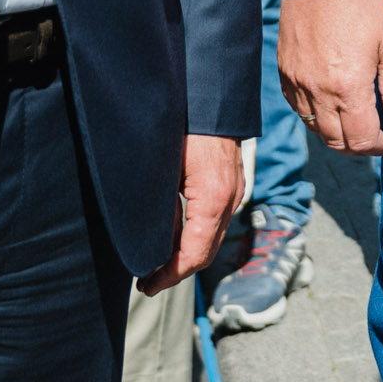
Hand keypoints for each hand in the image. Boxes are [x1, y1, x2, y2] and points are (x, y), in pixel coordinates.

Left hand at [140, 134, 244, 292]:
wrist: (211, 95)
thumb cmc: (182, 125)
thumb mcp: (162, 170)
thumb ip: (160, 208)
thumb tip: (150, 243)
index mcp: (212, 199)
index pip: (195, 255)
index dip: (170, 276)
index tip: (147, 286)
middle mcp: (230, 200)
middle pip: (206, 252)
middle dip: (177, 272)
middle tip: (147, 283)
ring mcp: (235, 192)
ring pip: (212, 238)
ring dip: (186, 256)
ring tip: (157, 265)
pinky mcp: (231, 184)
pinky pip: (215, 221)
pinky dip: (195, 237)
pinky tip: (174, 238)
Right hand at [278, 0, 382, 154]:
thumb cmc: (361, 5)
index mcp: (348, 87)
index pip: (362, 138)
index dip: (379, 147)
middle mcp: (318, 91)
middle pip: (336, 142)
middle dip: (359, 147)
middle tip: (375, 137)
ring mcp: (297, 83)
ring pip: (315, 129)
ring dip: (337, 134)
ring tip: (356, 123)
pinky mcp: (284, 73)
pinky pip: (299, 109)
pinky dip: (316, 117)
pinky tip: (332, 105)